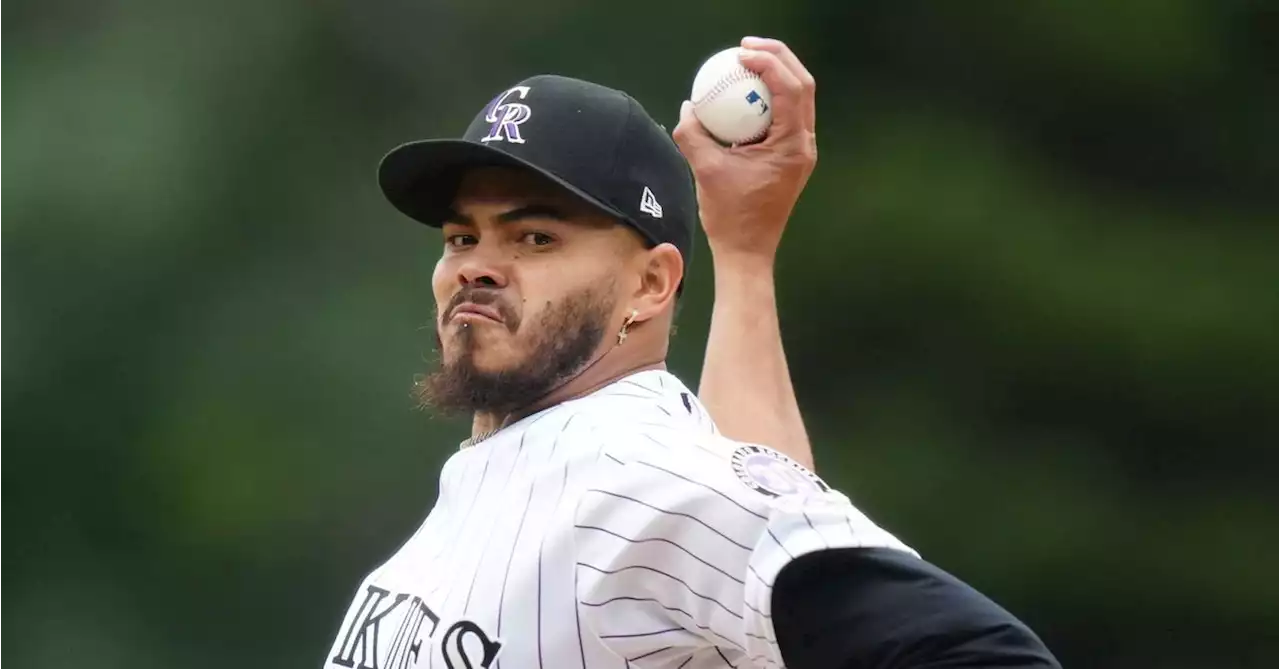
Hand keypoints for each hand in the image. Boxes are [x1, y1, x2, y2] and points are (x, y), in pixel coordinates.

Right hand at [673, 36, 817, 264]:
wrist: (747, 251)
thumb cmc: (731, 217)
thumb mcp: (705, 171)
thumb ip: (693, 134)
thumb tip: (689, 106)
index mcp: (792, 146)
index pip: (790, 89)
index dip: (768, 63)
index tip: (739, 56)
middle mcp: (804, 145)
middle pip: (802, 84)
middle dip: (777, 57)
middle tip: (745, 48)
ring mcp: (800, 151)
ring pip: (797, 98)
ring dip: (775, 75)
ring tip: (745, 62)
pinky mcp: (790, 157)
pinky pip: (784, 116)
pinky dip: (767, 99)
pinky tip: (742, 95)